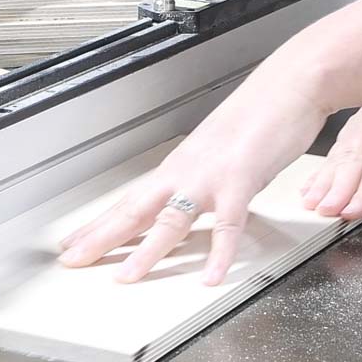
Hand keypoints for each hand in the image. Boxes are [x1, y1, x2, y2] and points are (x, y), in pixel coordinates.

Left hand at [57, 81, 329, 285]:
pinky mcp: (241, 180)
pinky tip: (212, 277)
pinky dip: (219, 253)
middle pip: (135, 209)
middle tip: (73, 260)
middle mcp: (187, 171)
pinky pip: (227, 224)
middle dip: (102, 237)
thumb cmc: (260, 113)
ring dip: (147, 251)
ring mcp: (212, 176)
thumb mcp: (221, 149)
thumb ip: (204, 175)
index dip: (102, 223)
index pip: (132, 200)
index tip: (76, 241)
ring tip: (127, 277)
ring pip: (171, 220)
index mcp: (180, 164)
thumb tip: (194, 195)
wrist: (288, 84)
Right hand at [300, 98, 361, 220]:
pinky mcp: (353, 127)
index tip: (350, 212)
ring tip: (312, 203)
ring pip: (340, 154)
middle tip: (325, 210)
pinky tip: (310, 188)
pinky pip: (335, 152)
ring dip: (324, 182)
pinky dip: (323, 173)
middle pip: (353, 156)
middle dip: (337, 187)